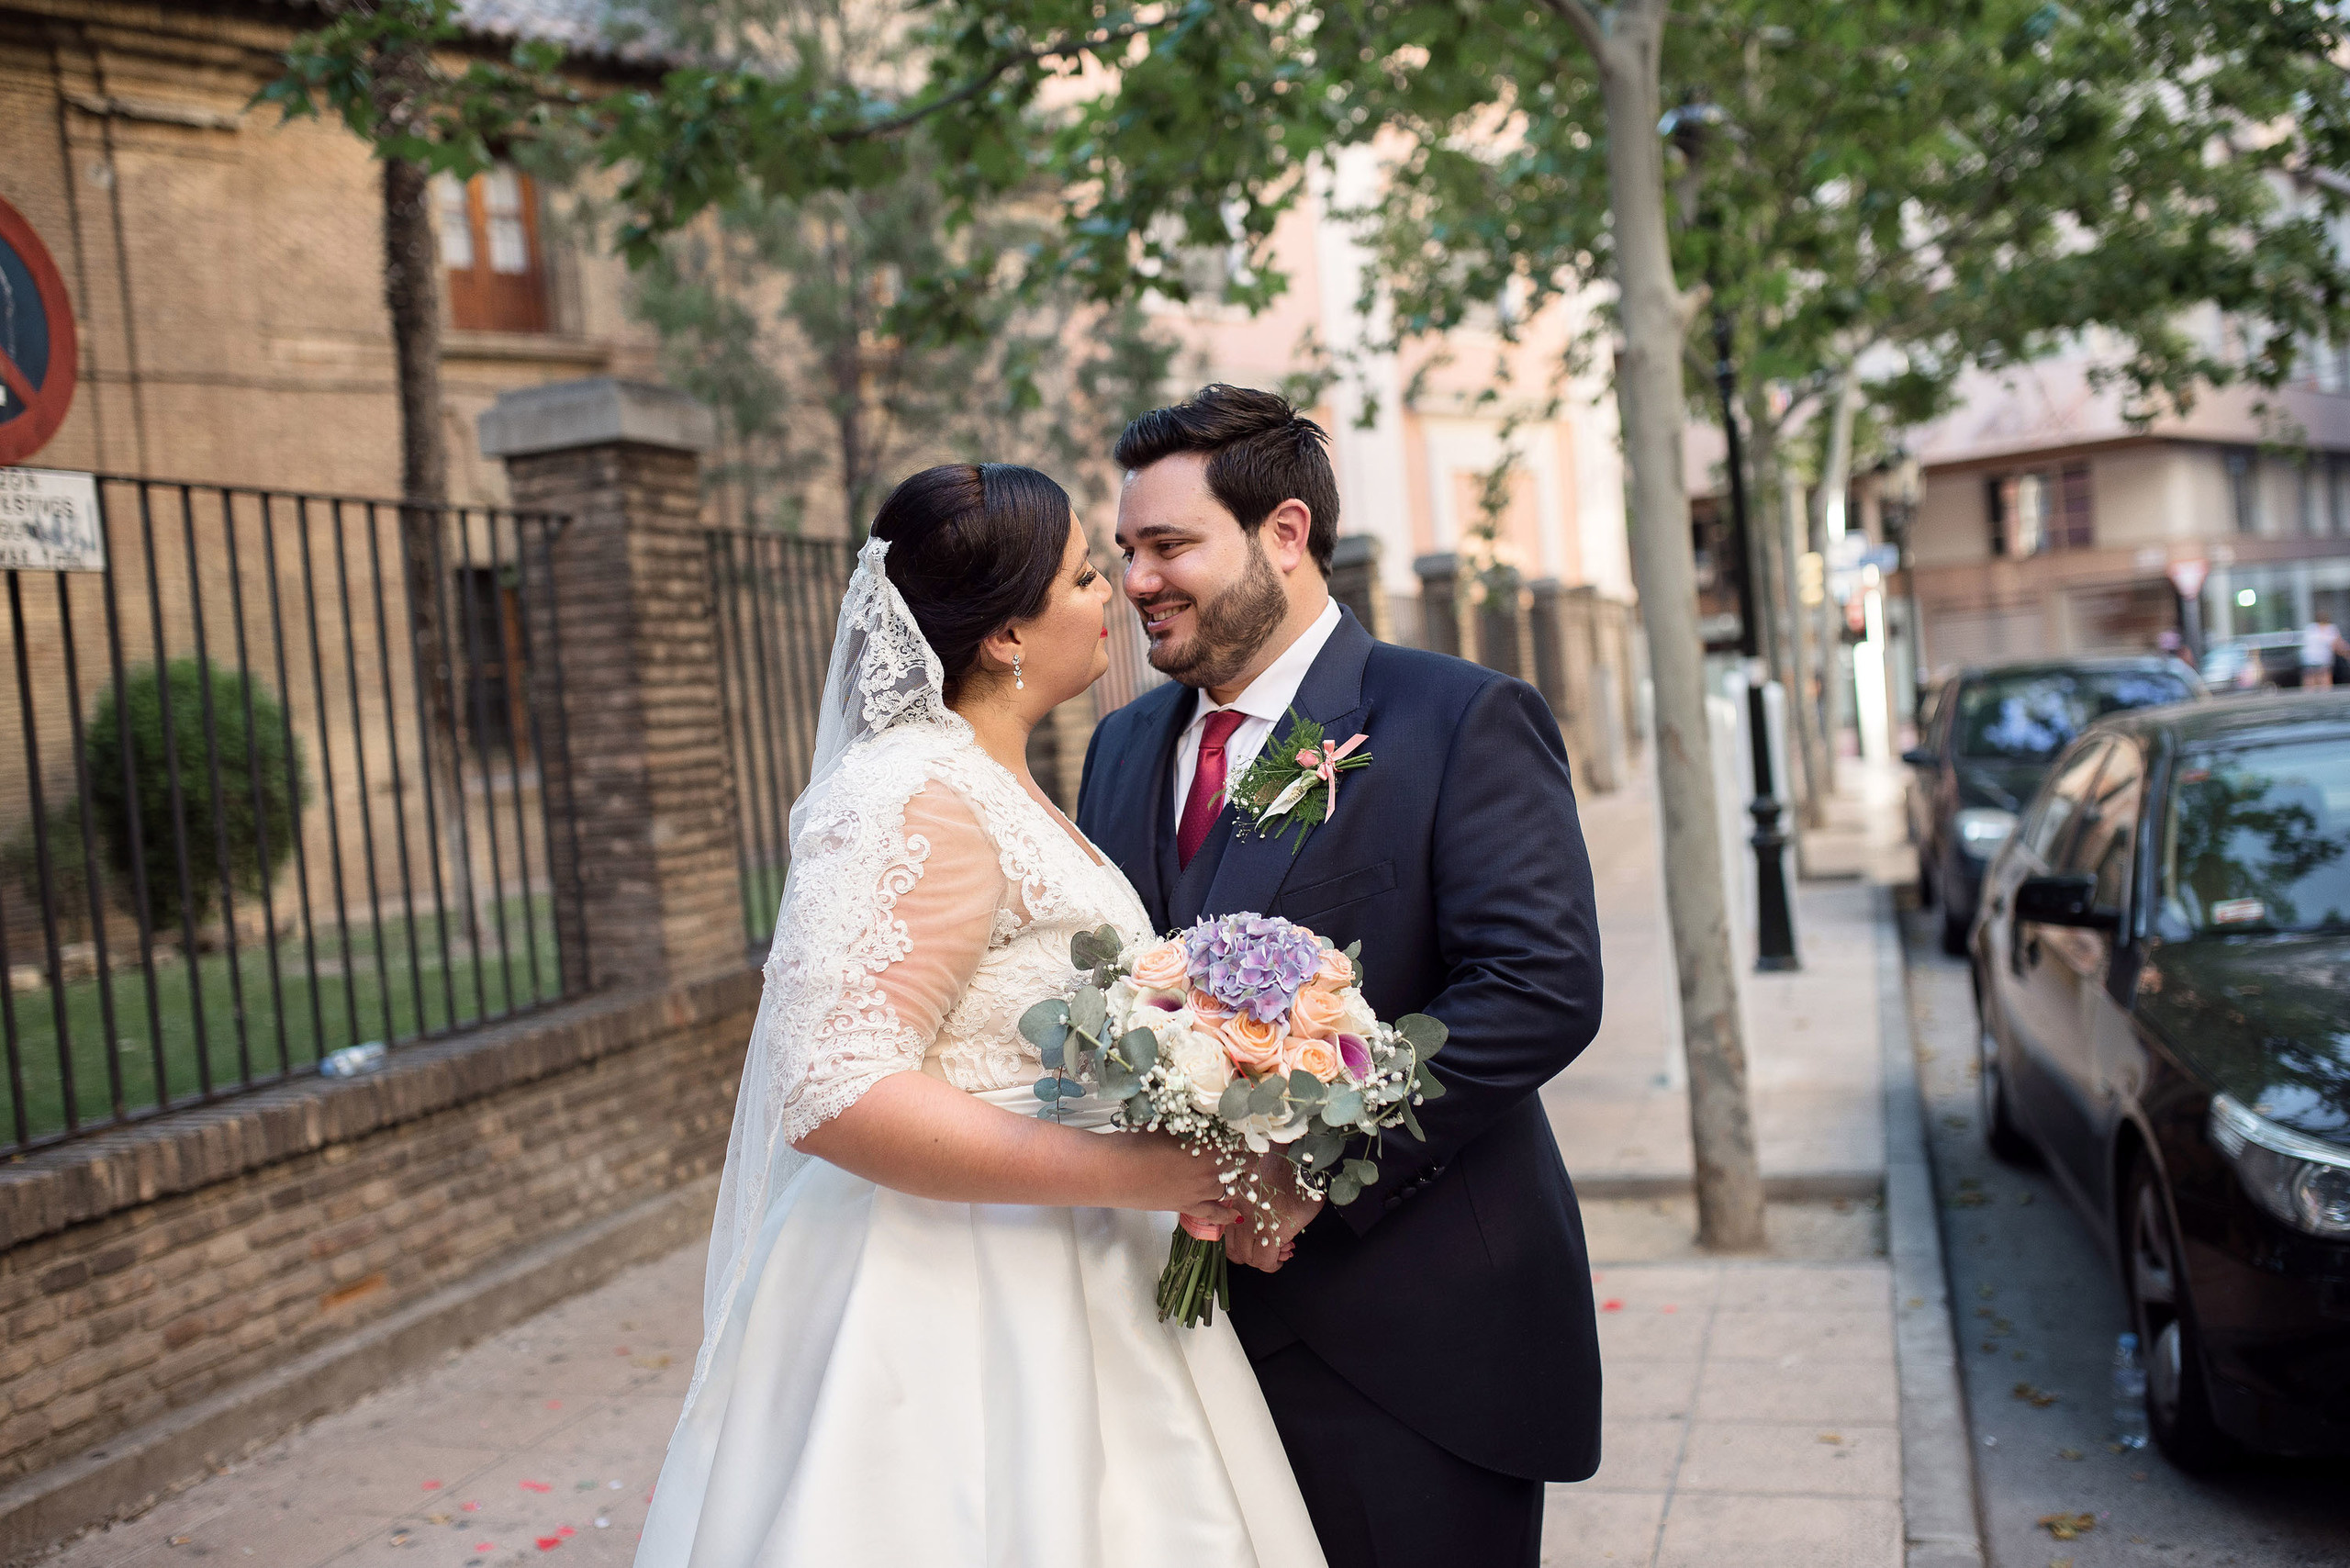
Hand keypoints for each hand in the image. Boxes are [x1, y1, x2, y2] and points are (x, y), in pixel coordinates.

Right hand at [1116, 1133, 1238, 1226]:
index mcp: (1211, 1148)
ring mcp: (1202, 1192)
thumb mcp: (1170, 1123)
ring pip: (1230, 1187)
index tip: (1245, 1129)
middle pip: (1242, 1164)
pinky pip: (1215, 1215)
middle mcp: (1212, 1172)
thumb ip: (1193, 1121)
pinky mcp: (1188, 1207)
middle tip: (1240, 1147)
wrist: (1116, 1171)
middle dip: (1244, 1155)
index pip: (1242, 1141)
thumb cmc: (1139, 1141)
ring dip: (1234, 1178)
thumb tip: (1206, 1113)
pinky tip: (1236, 1216)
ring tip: (1233, 1170)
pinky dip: (1227, 1216)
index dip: (1246, 1134)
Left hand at [1226, 1153, 1323, 1273]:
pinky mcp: (1272, 1233)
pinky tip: (1281, 1258)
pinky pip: (1265, 1262)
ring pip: (1248, 1258)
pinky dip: (1272, 1265)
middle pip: (1234, 1249)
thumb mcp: (1261, 1173)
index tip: (1253, 1241)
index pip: (1226, 1231)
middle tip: (1263, 1252)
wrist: (1304, 1157)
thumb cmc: (1287, 1161)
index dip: (1239, 1242)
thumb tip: (1259, 1209)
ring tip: (1277, 1253)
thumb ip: (1252, 1191)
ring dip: (1261, 1261)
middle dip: (1248, 1255)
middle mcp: (1240, 1212)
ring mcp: (1254, 1223)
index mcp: (1235, 1197)